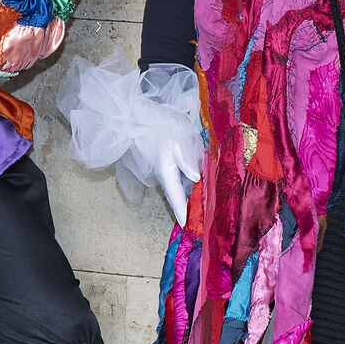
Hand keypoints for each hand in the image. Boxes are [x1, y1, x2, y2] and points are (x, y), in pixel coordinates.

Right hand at [137, 66, 201, 224]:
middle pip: (177, 196)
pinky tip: (198, 189)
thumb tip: (196, 178)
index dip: (181, 211)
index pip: (175, 196)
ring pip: (179, 188)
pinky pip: (179, 180)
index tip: (187, 226)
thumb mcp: (176, 140)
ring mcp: (165, 170)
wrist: (142, 117)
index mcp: (166, 170)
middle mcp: (165, 174)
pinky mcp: (168, 165)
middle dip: (187, 209)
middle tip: (200, 223)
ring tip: (202, 210)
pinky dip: (188, 187)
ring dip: (188, 198)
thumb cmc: (159, 126)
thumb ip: (185, 160)